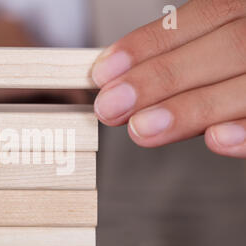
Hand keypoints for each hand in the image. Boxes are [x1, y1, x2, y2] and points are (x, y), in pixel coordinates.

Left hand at [92, 0, 245, 157]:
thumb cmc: (243, 63)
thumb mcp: (221, 48)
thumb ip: (186, 64)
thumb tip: (125, 89)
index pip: (203, 17)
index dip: (150, 45)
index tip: (104, 73)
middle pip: (225, 47)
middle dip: (160, 78)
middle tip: (112, 106)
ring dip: (191, 108)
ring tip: (142, 128)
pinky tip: (216, 138)